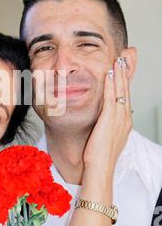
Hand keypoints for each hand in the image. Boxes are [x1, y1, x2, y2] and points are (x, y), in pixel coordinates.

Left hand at [83, 59, 132, 182]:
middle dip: (126, 73)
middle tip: (126, 57)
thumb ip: (105, 126)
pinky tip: (109, 74)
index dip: (124, 81)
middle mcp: (124, 118)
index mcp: (124, 122)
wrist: (100, 168)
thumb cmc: (99, 156)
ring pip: (120, 91)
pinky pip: (111, 98)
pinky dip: (110, 85)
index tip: (123, 68)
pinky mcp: (110, 120)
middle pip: (126, 90)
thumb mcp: (105, 137)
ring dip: (120, 74)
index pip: (125, 96)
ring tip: (119, 60)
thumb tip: (100, 121)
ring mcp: (119, 119)